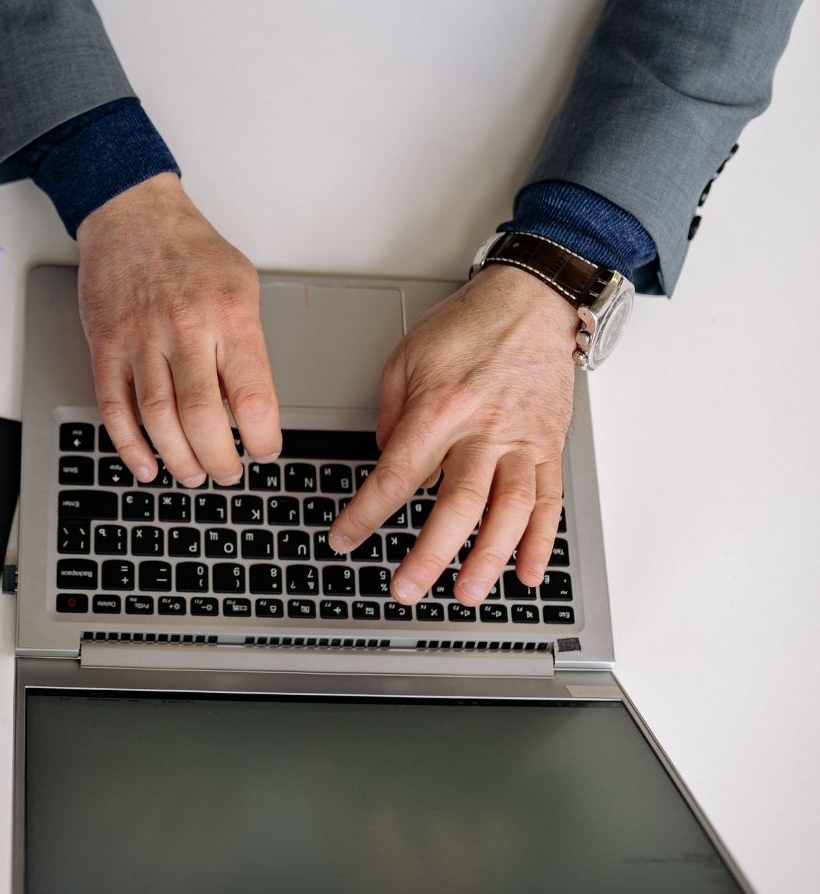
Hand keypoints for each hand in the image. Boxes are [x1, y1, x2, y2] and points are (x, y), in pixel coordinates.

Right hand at [76, 173, 281, 485]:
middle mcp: (185, 329)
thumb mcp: (242, 286)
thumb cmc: (191, 250)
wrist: (131, 214)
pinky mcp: (105, 346)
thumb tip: (254, 404)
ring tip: (193, 475)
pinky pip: (114, 407)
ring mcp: (140, 339)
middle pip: (202, 417)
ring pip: (158, 419)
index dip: (261, 437)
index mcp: (228, 315)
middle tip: (227, 475)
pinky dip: (129, 444)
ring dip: (177, 459)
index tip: (265, 452)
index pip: (251, 395)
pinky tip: (145, 464)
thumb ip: (248, 343)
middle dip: (219, 460)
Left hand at [328, 264, 576, 604]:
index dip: (366, 514)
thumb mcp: (407, 357)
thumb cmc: (469, 324)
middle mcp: (483, 431)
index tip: (345, 538)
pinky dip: (540, 541)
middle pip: (457, 506)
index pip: (396, 475)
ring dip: (488, 559)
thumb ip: (391, 414)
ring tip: (468, 593)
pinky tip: (526, 573)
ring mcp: (522, 442)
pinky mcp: (550, 446)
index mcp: (439, 409)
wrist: (531, 300)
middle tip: (406, 589)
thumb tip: (387, 459)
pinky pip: (549, 501)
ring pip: (509, 512)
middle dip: (429, 555)